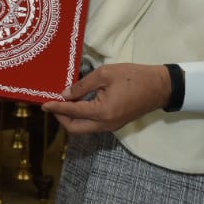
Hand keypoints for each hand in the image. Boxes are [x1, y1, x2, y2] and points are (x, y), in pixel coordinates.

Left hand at [42, 63, 170, 133]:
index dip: (56, 108)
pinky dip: (82, 117)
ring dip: (71, 118)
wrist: (160, 87)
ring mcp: (111, 127)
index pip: (72, 112)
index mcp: (102, 112)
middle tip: (53, 104)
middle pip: (75, 128)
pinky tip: (79, 104)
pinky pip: (93, 125)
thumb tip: (65, 94)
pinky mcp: (115, 124)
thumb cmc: (134, 77)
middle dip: (61, 118)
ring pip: (84, 129)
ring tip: (64, 102)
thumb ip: (83, 85)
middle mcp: (105, 125)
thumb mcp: (105, 74)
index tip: (43, 104)